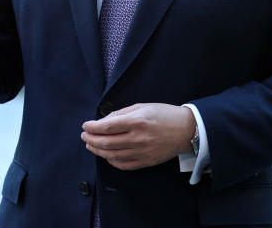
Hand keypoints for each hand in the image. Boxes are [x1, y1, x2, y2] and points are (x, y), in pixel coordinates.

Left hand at [81, 103, 195, 170]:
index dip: (93, 127)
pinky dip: (111, 161)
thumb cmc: (165, 114)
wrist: (186, 130)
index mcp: (138, 121)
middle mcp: (138, 138)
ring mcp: (142, 152)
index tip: (86, 125)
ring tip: (91, 146)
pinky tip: (107, 155)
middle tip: (84, 136)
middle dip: (91, 140)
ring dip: (98, 151)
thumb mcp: (143, 106)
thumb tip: (104, 120)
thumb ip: (122, 113)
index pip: (107, 126)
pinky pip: (124, 165)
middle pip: (106, 142)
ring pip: (112, 155)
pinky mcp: (146, 162)